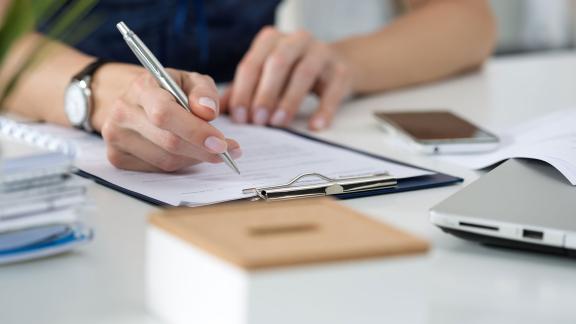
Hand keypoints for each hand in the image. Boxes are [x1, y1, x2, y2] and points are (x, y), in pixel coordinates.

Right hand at [97, 67, 240, 171]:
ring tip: (211, 150)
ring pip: (166, 160)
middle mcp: (123, 112)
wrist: (135, 100)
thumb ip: (203, 91)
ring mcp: (116, 137)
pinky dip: (181, 164)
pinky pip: (158, 169)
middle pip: (168, 141)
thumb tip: (208, 112)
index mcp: (141, 88)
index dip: (195, 131)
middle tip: (227, 151)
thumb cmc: (168, 90)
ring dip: (195, 158)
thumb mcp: (189, 81)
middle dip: (202, 150)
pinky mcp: (117, 157)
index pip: (165, 113)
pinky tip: (190, 153)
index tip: (220, 142)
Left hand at [224, 27, 352, 129]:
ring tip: (279, 122)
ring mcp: (322, 52)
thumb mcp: (265, 76)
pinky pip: (333, 90)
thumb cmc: (291, 73)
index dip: (243, 91)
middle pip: (277, 63)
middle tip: (258, 120)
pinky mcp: (341, 70)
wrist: (336, 65)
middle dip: (265, 93)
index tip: (240, 117)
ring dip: (290, 100)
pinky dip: (324, 109)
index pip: (252, 63)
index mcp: (271, 40)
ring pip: (304, 73)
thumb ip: (241, 91)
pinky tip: (314, 126)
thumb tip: (214, 111)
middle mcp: (296, 40)